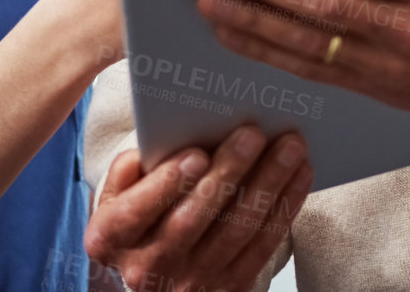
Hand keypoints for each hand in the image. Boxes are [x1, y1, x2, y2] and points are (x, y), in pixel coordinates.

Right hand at [85, 126, 311, 291]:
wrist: (157, 272)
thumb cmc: (140, 213)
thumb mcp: (116, 195)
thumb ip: (128, 171)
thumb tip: (158, 148)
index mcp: (110, 238)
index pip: (136, 211)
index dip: (167, 184)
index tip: (197, 153)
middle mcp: (146, 269)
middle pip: (192, 219)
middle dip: (227, 173)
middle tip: (253, 134)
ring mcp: (189, 285)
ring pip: (235, 231)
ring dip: (268, 185)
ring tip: (289, 146)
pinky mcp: (227, 290)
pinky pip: (262, 247)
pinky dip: (284, 208)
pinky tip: (300, 174)